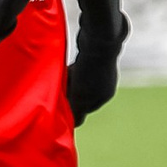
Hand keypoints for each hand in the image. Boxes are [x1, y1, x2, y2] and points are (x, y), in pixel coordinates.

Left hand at [68, 10, 127, 124]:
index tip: (59, 103)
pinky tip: (69, 65)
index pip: (85, 109)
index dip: (71, 107)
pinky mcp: (98, 57)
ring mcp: (104, 70)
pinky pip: (83, 68)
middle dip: (71, 93)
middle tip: (60, 89)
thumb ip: (77, 111)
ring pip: (82, 81)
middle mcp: (107, 84)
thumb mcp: (80, 95)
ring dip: (72, 80)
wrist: (100, 40)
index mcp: (105, 96)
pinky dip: (75, 69)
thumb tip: (75, 126)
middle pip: (84, 94)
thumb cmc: (89, 71)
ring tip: (64, 76)